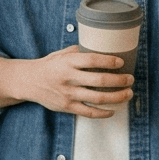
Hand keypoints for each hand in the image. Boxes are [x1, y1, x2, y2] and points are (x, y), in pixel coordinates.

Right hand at [8, 49, 132, 118]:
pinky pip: (89, 112)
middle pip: (99, 81)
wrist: (28, 81)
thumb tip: (100, 47)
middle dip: (119, 81)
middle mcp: (69, 78)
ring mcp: (68, 94)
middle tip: (130, 79)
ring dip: (117, 97)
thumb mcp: (61, 54)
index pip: (92, 60)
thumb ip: (79, 51)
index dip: (109, 62)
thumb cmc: (48, 66)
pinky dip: (103, 113)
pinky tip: (113, 110)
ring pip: (98, 98)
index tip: (121, 62)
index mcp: (68, 62)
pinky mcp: (67, 107)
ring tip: (128, 93)